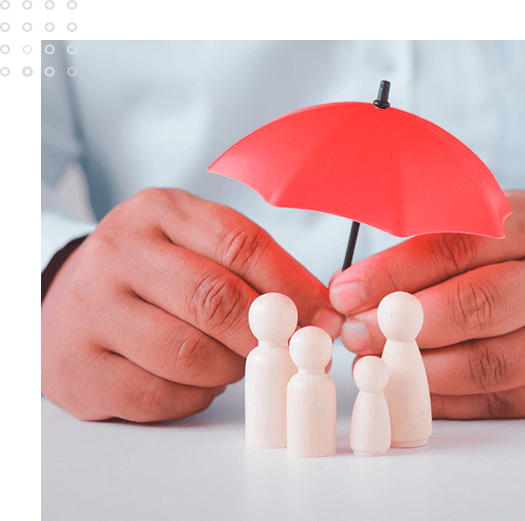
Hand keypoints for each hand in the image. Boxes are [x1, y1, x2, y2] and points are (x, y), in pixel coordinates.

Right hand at [41, 188, 342, 421]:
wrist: (73, 299)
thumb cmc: (153, 272)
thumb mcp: (196, 244)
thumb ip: (254, 267)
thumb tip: (319, 311)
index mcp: (157, 212)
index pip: (240, 244)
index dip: (292, 285)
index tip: (323, 315)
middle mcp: (118, 254)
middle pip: (215, 299)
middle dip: (264, 334)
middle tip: (287, 349)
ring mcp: (91, 312)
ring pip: (189, 355)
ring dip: (228, 367)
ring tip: (231, 359)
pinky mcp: (81, 369)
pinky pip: (160, 396)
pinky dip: (194, 395)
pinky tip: (197, 380)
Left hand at [330, 191, 524, 418]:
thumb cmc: (515, 253)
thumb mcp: (480, 226)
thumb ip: (423, 248)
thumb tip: (353, 290)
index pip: (455, 247)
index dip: (392, 274)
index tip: (346, 292)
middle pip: (476, 307)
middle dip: (402, 326)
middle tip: (355, 333)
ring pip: (487, 365)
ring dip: (418, 370)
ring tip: (373, 362)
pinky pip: (497, 401)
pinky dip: (443, 400)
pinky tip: (406, 387)